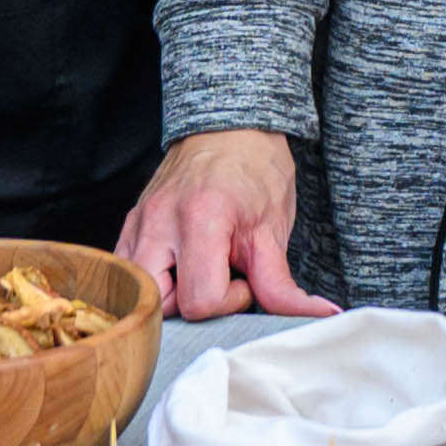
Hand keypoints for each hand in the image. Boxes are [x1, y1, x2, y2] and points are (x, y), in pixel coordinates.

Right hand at [118, 130, 336, 321]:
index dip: (227, 302)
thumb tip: (317, 315)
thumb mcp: (273, 230)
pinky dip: (152, 282)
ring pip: (137, 293)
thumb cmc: (256, 172)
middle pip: (160, 304)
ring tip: (199, 270)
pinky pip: (128, 274)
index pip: (200, 301)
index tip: (243, 280)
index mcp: (201, 220)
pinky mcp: (128, 225)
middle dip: (193, 303)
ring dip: (170, 294)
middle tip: (219, 276)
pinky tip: (179, 266)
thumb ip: (280, 284)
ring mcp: (139, 223)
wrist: (230, 130)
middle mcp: (160, 223)